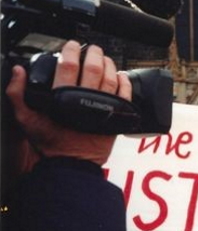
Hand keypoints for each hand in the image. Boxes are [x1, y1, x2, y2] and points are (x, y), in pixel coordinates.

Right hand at [5, 40, 131, 166]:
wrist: (72, 164)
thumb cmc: (51, 144)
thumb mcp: (26, 119)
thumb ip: (18, 94)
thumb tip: (18, 71)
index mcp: (64, 98)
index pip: (69, 65)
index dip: (71, 51)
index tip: (72, 45)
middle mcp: (86, 100)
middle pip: (94, 67)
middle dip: (94, 54)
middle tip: (92, 49)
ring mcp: (104, 108)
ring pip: (111, 78)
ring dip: (109, 64)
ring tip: (105, 58)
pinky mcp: (116, 116)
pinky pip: (125, 94)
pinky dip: (124, 81)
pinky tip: (120, 75)